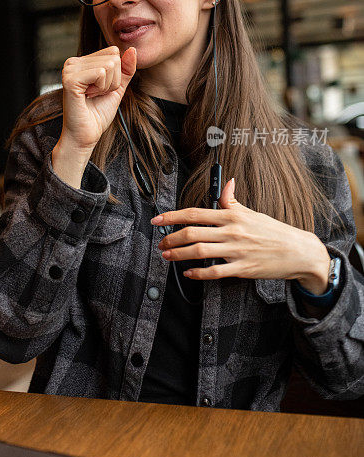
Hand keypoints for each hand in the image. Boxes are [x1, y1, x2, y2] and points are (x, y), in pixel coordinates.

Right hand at [59, 46, 136, 152]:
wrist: (86, 135)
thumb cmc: (98, 113)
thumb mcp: (117, 88)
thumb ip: (126, 69)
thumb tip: (132, 49)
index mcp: (82, 61)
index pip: (113, 52)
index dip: (115, 75)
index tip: (100, 90)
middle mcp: (73, 62)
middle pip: (113, 58)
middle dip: (112, 81)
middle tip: (96, 95)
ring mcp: (70, 69)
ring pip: (109, 65)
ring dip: (106, 86)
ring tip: (92, 96)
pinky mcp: (70, 79)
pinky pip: (101, 73)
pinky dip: (101, 89)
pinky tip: (87, 97)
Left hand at [152, 178, 330, 292]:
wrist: (298, 251)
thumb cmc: (273, 231)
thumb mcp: (251, 212)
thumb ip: (232, 200)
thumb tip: (226, 182)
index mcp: (232, 216)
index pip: (195, 213)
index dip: (173, 216)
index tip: (158, 220)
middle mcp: (232, 231)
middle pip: (192, 233)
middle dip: (171, 238)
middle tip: (161, 243)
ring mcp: (237, 251)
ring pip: (199, 252)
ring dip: (178, 254)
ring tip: (167, 255)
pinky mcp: (242, 269)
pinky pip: (215, 272)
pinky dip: (198, 273)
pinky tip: (189, 273)